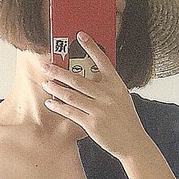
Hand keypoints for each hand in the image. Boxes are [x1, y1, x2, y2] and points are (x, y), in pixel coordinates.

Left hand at [41, 32, 148, 159]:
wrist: (133, 142)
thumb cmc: (125, 120)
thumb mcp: (121, 97)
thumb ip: (107, 86)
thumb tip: (87, 77)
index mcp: (116, 84)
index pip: (103, 60)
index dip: (91, 46)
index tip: (80, 35)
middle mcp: (107, 94)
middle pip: (77, 78)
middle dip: (58, 71)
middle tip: (46, 66)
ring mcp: (99, 109)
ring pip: (70, 94)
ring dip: (55, 88)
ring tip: (46, 83)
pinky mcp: (91, 124)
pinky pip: (70, 112)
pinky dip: (58, 106)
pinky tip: (50, 102)